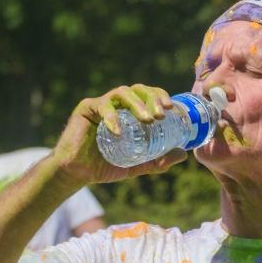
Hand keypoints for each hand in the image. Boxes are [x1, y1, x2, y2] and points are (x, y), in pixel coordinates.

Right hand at [49, 84, 188, 185]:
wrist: (77, 173)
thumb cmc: (105, 166)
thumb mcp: (136, 165)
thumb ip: (158, 161)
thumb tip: (183, 154)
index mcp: (129, 112)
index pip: (147, 95)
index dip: (160, 96)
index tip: (171, 108)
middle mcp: (117, 104)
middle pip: (137, 89)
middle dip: (152, 98)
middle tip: (162, 114)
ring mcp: (101, 104)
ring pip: (122, 92)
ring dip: (137, 103)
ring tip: (147, 119)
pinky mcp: (86, 109)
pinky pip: (102, 107)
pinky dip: (112, 117)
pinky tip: (119, 131)